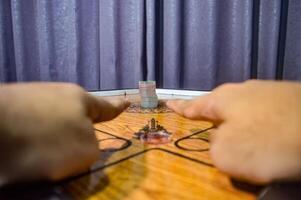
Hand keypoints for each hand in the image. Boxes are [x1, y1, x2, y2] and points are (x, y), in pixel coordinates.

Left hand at [0, 83, 128, 184]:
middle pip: (74, 117)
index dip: (118, 107)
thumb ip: (93, 148)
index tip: (127, 101)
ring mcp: (31, 101)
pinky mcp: (10, 111)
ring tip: (39, 161)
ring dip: (49, 142)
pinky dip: (29, 145)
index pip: (105, 106)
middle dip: (77, 133)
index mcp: (80, 100)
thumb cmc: (46, 139)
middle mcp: (56, 96)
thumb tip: (80, 146)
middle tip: (69, 155)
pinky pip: (29, 131)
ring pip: (50, 125)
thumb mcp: (85, 151)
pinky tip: (24, 157)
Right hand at [167, 80, 300, 183]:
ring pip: (247, 114)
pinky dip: (265, 131)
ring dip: (244, 130)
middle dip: (216, 123)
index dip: (179, 107)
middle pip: (222, 108)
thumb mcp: (226, 153)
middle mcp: (245, 91)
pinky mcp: (291, 102)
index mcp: (223, 99)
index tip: (168, 103)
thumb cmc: (270, 140)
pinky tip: (273, 143)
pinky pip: (268, 118)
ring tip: (251, 148)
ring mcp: (270, 93)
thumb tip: (221, 142)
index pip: (193, 105)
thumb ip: (213, 149)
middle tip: (214, 138)